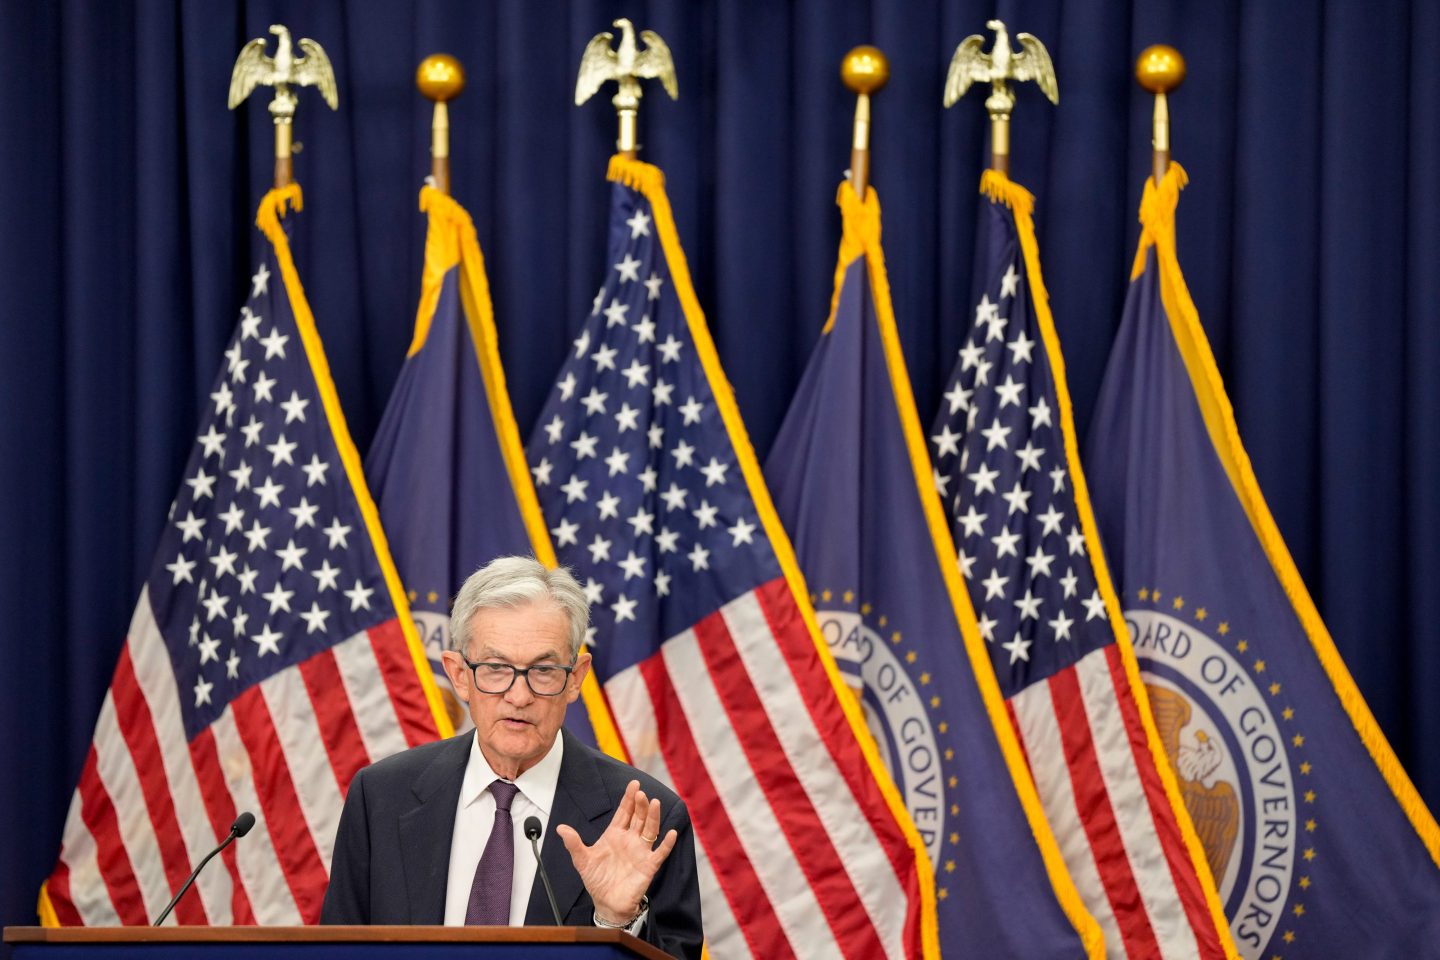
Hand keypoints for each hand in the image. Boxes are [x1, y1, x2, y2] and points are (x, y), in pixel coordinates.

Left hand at [556, 779, 677, 924]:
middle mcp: (630, 839)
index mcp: (615, 834)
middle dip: (640, 805)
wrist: (606, 903)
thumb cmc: (596, 880)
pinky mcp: (648, 865)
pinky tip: (670, 833)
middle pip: (638, 817)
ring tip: (654, 804)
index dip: (628, 798)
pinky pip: (660, 852)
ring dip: (653, 817)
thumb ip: (574, 844)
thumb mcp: (582, 860)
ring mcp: (641, 851)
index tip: (634, 784)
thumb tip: (560, 828)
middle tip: (641, 794)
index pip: (624, 812)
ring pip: (650, 830)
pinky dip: (666, 843)